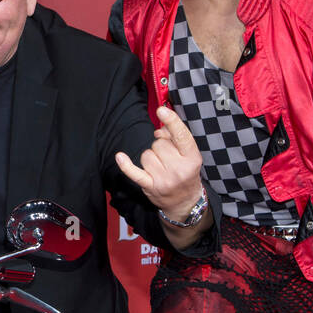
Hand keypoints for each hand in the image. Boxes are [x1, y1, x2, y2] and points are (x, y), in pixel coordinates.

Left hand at [115, 105, 203, 219]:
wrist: (185, 202)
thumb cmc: (186, 173)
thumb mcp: (189, 155)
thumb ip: (176, 139)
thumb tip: (158, 131)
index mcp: (192, 158)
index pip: (181, 136)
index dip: (171, 121)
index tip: (162, 110)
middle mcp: (179, 169)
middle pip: (159, 144)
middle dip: (161, 147)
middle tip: (168, 158)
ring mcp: (164, 179)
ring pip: (146, 154)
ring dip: (150, 157)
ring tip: (160, 166)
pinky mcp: (150, 187)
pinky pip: (134, 172)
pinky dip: (126, 165)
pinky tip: (120, 157)